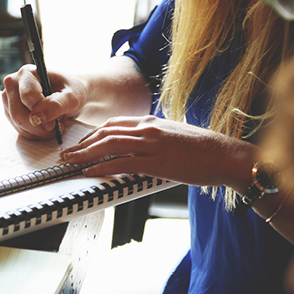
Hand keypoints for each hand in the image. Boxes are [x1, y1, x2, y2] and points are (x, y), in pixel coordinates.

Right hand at [1, 64, 87, 139]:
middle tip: (56, 128)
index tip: (55, 124)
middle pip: (18, 113)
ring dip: (37, 131)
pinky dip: (34, 133)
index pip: (27, 97)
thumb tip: (37, 117)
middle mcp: (14, 82)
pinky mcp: (10, 110)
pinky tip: (46, 128)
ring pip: (17, 123)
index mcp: (28, 73)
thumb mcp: (72, 97)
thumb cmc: (72, 91)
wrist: (70, 93)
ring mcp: (9, 97)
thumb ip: (56, 105)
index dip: (41, 113)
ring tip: (54, 126)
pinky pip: (18, 129)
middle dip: (38, 127)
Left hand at [59, 116, 256, 188]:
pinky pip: (122, 163)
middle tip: (67, 154)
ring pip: (109, 145)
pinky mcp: (156, 162)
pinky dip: (102, 167)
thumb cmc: (203, 149)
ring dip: (85, 154)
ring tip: (71, 162)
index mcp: (151, 121)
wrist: (225, 155)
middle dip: (82, 144)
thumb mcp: (174, 136)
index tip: (81, 143)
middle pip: (106, 132)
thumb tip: (140, 148)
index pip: (113, 124)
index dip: (93, 134)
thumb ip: (154, 138)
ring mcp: (151, 144)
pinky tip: (90, 172)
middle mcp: (148, 129)